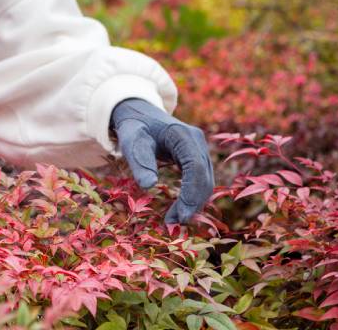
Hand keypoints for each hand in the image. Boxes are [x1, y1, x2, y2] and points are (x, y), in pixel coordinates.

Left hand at [111, 98, 213, 223]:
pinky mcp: (196, 157)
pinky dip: (192, 197)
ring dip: (193, 203)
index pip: (195, 167)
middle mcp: (196, 141)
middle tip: (175, 224)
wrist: (139, 113)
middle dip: (193, 203)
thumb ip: (140, 161)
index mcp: (183, 135)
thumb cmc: (134, 127)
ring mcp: (199, 149)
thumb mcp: (132, 141)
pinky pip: (200, 180)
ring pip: (205, 181)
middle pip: (204, 177)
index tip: (182, 216)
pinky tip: (179, 210)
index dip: (191, 194)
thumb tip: (148, 186)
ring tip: (174, 220)